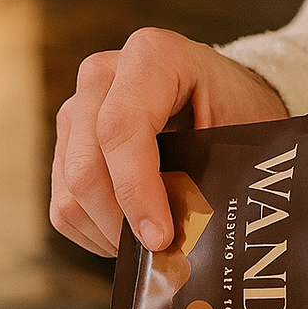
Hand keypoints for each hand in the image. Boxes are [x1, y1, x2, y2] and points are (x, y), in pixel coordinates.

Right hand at [50, 28, 287, 256]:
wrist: (226, 101)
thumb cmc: (240, 115)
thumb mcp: (244, 134)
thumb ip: (213, 174)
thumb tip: (189, 238)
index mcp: (152, 56)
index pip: (121, 128)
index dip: (136, 190)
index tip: (160, 238)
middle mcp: (103, 76)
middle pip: (86, 166)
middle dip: (122, 222)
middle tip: (161, 252)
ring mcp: (78, 110)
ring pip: (70, 191)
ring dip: (110, 232)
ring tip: (153, 244)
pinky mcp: (66, 144)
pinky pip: (64, 206)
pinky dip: (97, 233)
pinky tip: (133, 233)